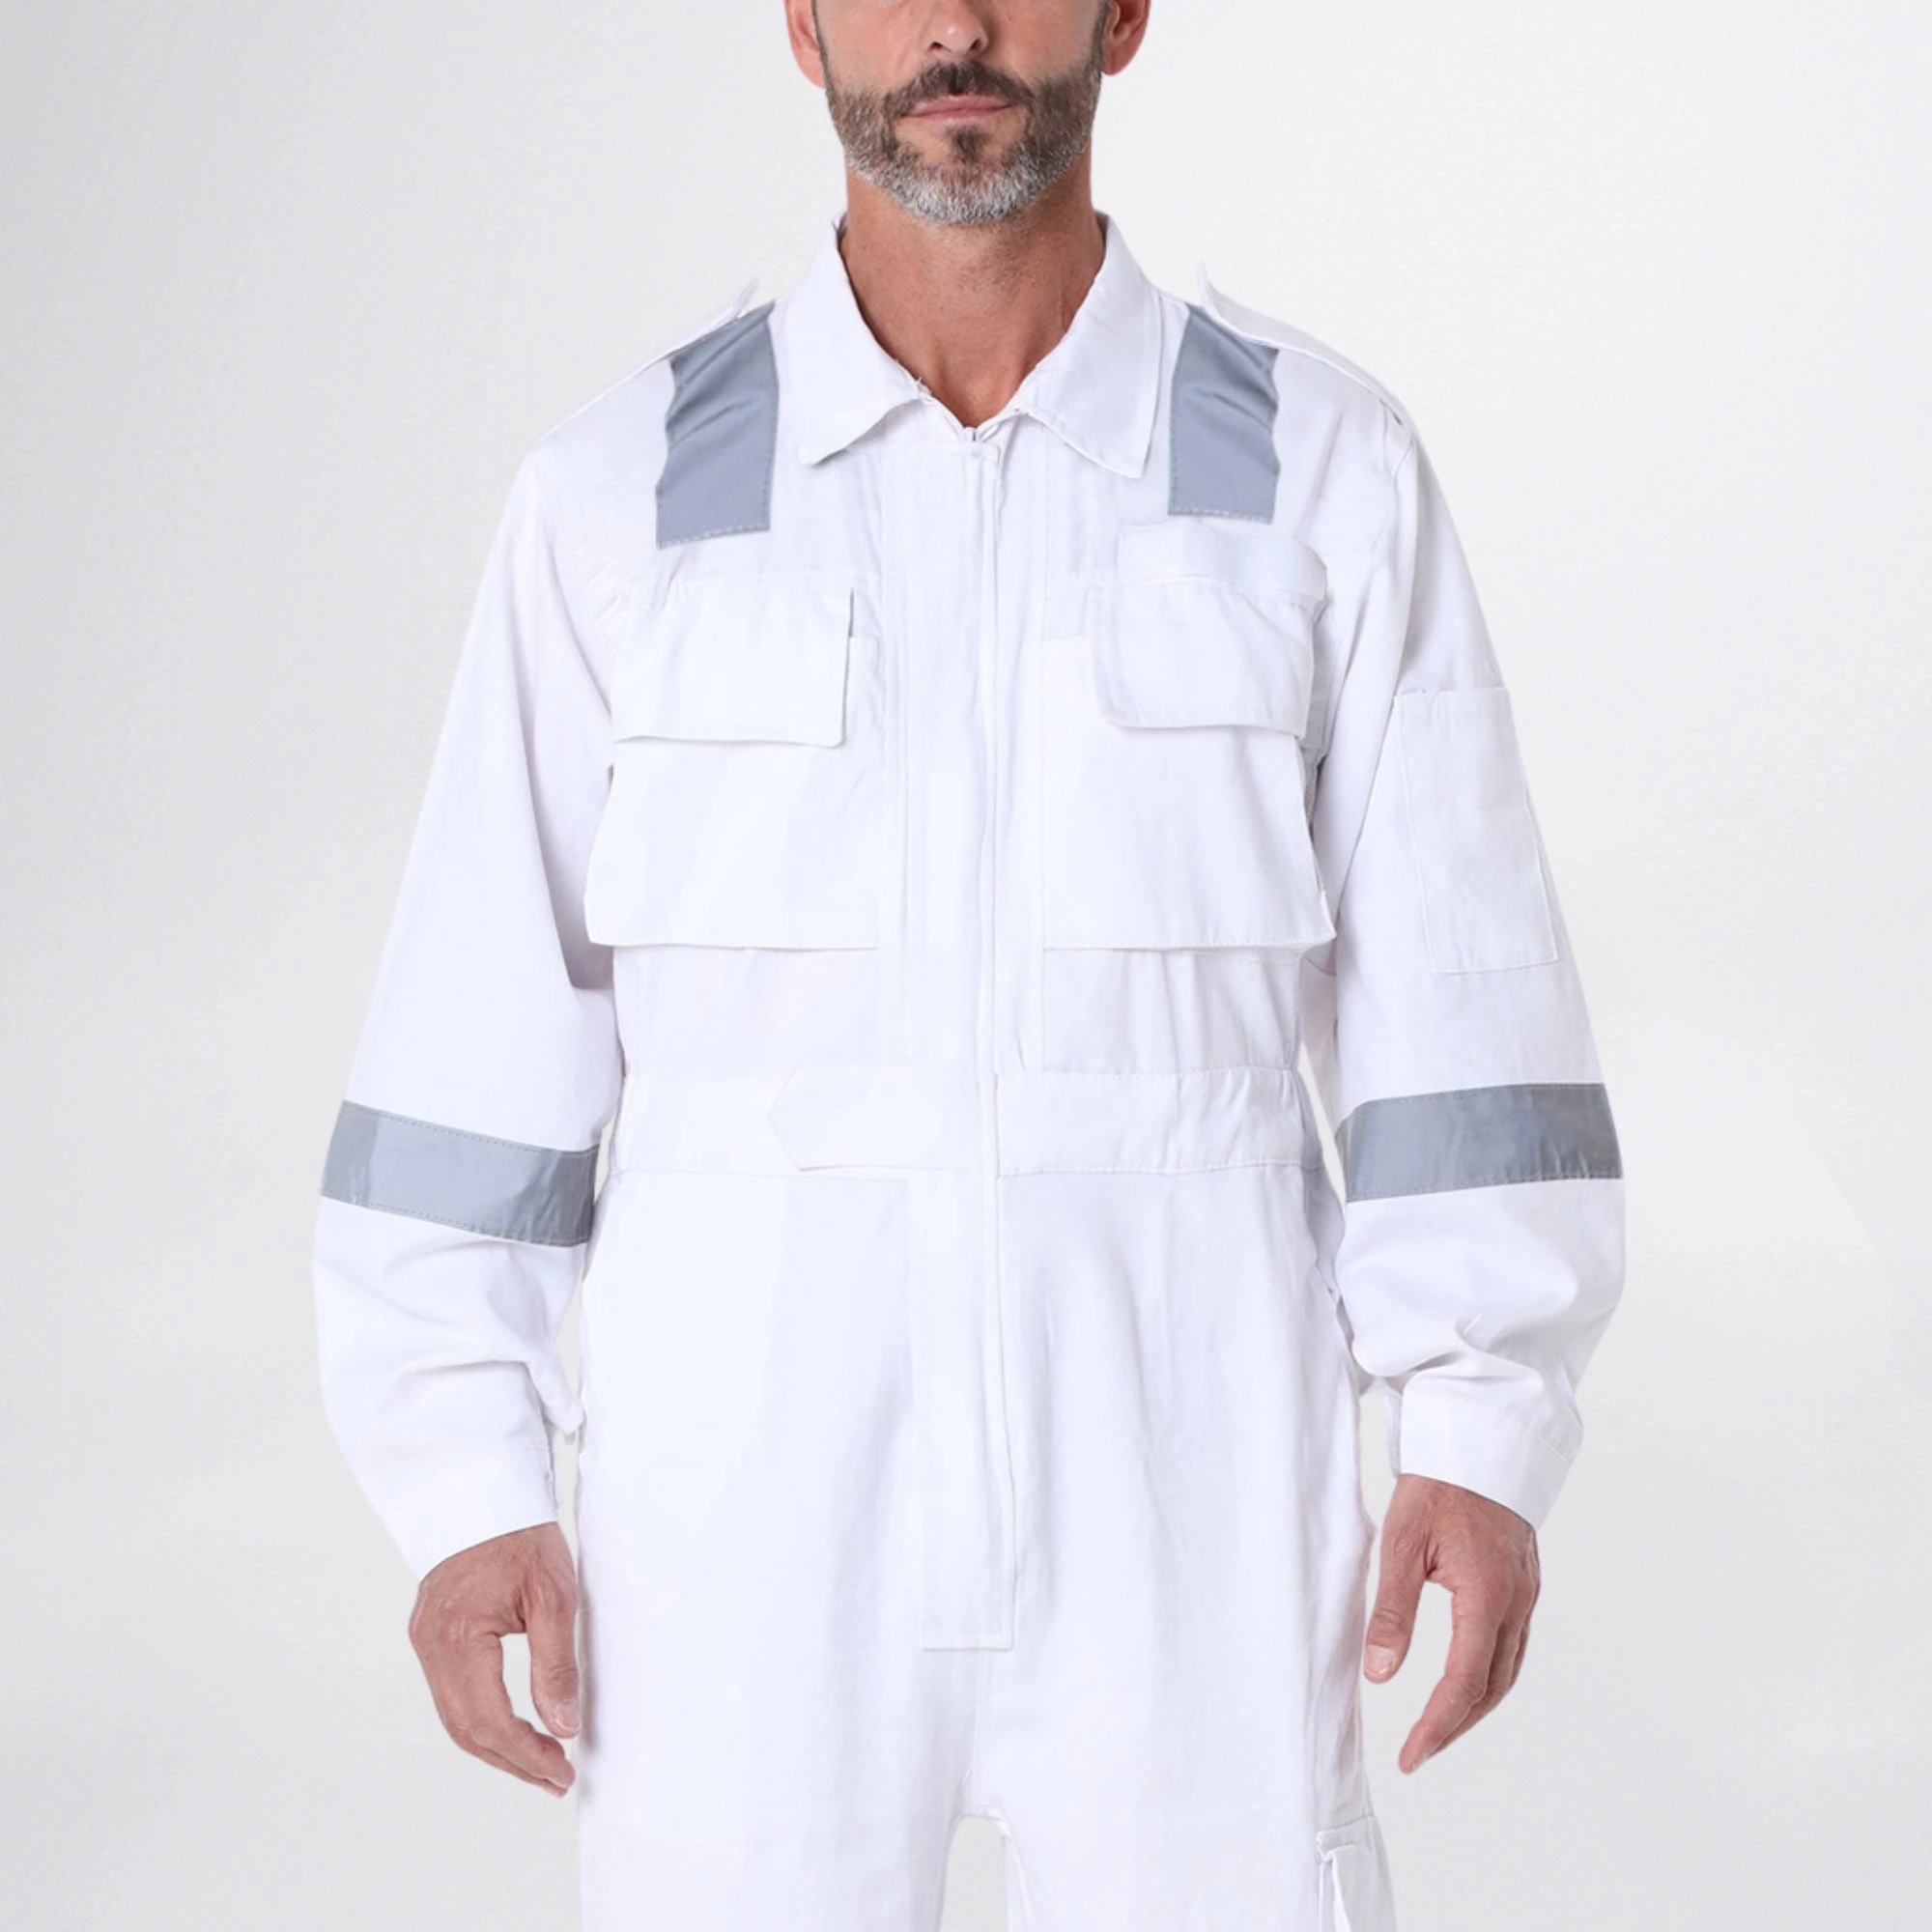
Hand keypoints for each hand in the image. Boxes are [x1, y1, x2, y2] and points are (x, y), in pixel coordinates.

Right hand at [408, 1521, 580, 1794]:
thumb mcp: (552, 1596)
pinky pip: (451, 1695)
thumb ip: (555, 1665)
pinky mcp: (430, 1636)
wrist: (483, 1490)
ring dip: (496, 1746)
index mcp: (456, 1637)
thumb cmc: (520, 1535)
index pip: (489, 1720)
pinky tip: (513, 1727)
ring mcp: (425, 1641)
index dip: (526, 1754)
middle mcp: (430, 1646)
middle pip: (466, 1730)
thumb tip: (563, 1725)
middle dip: (512, 1760)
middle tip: (556, 1778)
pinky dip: (481, 1719)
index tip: (561, 1772)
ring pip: (455, 1718)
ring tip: (540, 1761)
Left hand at [1362, 1473, 1539, 1772]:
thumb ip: (1392, 1611)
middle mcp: (1517, 1600)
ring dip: (1475, 1704)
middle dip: (1456, 1724)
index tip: (1411, 1755)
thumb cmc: (1438, 1483)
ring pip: (1508, 1670)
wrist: (1479, 1437)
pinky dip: (1489, 1674)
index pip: (1464, 1682)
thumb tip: (1380, 1673)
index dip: (1437, 1725)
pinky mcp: (1524, 1581)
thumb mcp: (1401, 1543)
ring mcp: (1526, 1591)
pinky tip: (1465, 1679)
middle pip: (1493, 1686)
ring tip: (1438, 1726)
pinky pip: (1513, 1645)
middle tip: (1420, 1751)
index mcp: (1488, 1594)